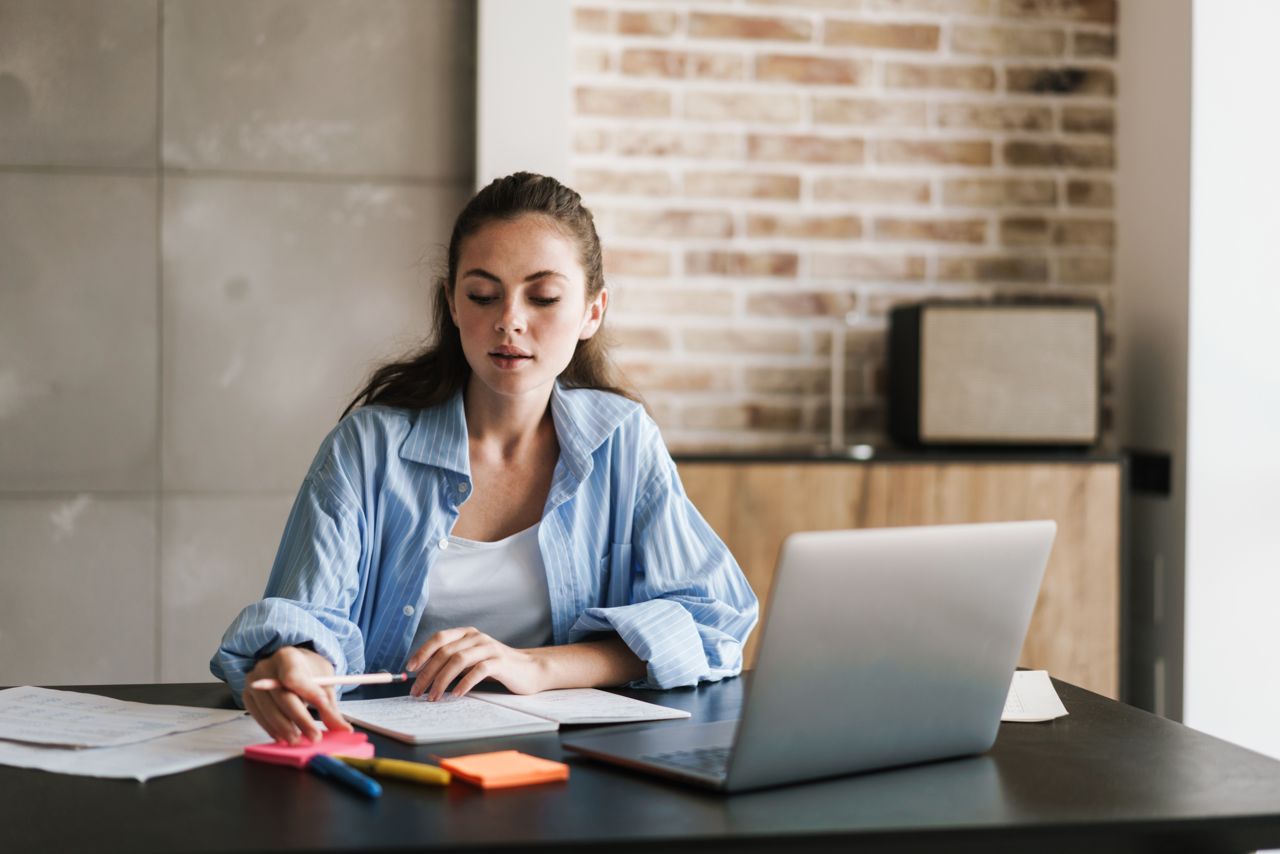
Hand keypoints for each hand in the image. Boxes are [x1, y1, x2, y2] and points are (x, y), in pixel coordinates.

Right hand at [243, 646, 353, 743]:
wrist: (289, 664)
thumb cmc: (308, 672)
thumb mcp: (324, 683)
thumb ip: (330, 707)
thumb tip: (344, 730)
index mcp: (287, 656)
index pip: (294, 677)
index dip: (308, 693)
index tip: (323, 708)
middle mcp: (266, 667)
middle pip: (282, 696)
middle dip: (300, 719)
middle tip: (314, 737)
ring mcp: (253, 681)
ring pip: (268, 709)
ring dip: (284, 728)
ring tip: (298, 740)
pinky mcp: (247, 695)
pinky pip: (258, 715)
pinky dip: (271, 728)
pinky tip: (283, 736)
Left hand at [407, 627, 545, 700]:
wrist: (530, 669)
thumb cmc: (496, 667)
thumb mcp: (472, 660)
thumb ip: (453, 662)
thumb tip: (424, 676)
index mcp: (467, 634)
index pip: (439, 638)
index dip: (422, 652)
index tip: (409, 669)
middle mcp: (476, 637)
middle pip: (445, 652)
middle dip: (427, 673)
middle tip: (417, 692)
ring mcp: (489, 648)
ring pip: (458, 660)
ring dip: (442, 680)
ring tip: (434, 697)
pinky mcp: (500, 662)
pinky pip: (478, 670)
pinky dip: (464, 683)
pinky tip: (456, 694)